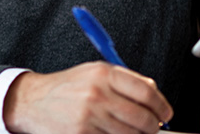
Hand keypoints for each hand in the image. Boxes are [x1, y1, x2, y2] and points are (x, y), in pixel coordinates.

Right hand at [3, 61, 172, 133]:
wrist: (33, 102)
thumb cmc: (66, 86)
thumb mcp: (94, 72)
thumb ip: (125, 78)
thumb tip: (153, 91)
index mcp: (103, 74)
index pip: (146, 91)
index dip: (161, 105)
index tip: (166, 113)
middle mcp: (97, 94)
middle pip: (143, 117)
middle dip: (153, 125)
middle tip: (153, 126)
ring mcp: (90, 117)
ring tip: (131, 130)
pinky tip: (113, 133)